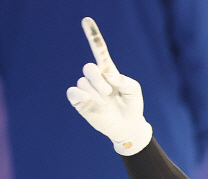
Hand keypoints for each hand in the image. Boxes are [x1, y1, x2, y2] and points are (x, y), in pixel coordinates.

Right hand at [66, 17, 151, 155]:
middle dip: (98, 79)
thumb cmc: (132, 106)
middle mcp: (96, 79)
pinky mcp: (81, 103)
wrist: (129, 127)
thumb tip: (108, 75)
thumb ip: (123, 80)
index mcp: (108, 72)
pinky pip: (73, 92)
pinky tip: (90, 100)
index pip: (99, 51)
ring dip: (96, 92)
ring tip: (105, 102)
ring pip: (83, 82)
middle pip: (88, 68)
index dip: (93, 36)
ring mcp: (87, 90)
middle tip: (109, 91)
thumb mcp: (133, 90)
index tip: (86, 20)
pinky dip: (81, 94)